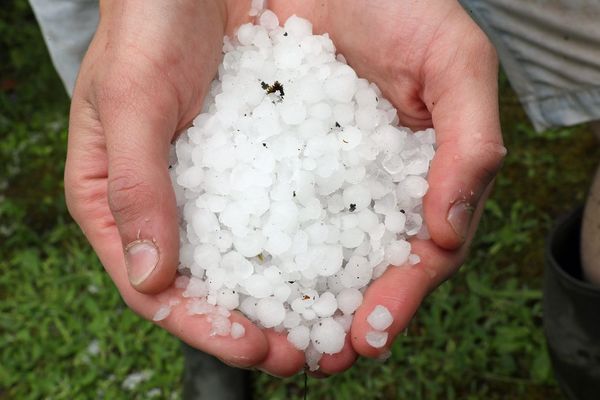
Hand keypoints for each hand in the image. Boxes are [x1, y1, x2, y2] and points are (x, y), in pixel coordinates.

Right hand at [65, 0, 305, 376]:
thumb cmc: (143, 28)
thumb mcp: (130, 101)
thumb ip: (135, 187)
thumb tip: (152, 278)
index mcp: (116, 202)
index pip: (153, 289)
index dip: (203, 325)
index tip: (255, 347)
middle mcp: (163, 205)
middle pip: (204, 285)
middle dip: (252, 325)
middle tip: (303, 352)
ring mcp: (208, 188)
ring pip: (243, 258)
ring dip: (283, 295)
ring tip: (327, 322)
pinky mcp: (248, 164)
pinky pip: (274, 214)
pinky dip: (300, 245)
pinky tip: (336, 260)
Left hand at [269, 0, 504, 372]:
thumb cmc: (399, 3)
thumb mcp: (453, 61)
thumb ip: (469, 142)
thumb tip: (447, 229)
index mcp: (416, 176)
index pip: (417, 253)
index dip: (400, 297)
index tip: (372, 332)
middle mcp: (366, 185)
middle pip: (358, 267)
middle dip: (340, 317)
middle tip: (317, 359)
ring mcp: (316, 175)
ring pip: (308, 251)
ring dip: (291, 300)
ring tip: (270, 340)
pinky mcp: (268, 157)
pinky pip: (259, 210)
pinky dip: (251, 249)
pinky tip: (237, 278)